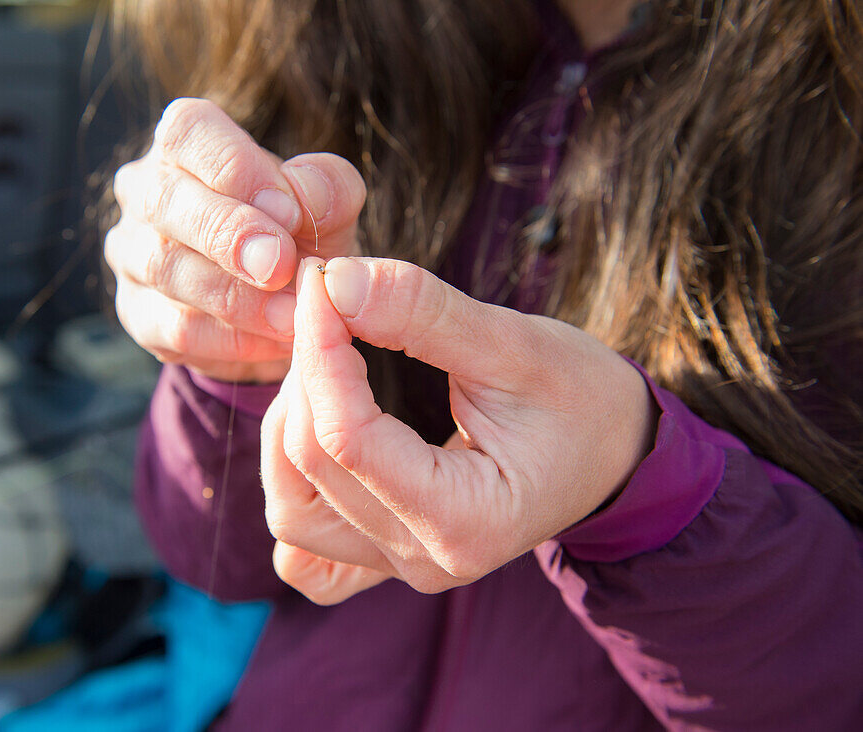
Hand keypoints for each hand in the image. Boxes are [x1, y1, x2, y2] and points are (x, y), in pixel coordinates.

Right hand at [105, 98, 365, 382]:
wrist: (282, 305)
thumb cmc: (299, 234)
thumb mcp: (329, 205)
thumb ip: (327, 188)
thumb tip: (303, 195)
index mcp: (186, 143)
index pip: (187, 131)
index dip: (235, 168)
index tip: (289, 211)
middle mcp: (145, 190)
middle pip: (164, 199)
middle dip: (228, 235)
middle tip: (282, 266)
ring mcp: (131, 253)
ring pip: (165, 268)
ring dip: (235, 297)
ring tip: (293, 315)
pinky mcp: (137, 313)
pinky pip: (173, 327)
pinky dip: (230, 339)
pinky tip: (274, 341)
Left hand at [261, 257, 656, 603]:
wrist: (615, 454)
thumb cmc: (583, 400)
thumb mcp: (519, 345)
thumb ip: (425, 313)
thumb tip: (336, 280)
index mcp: (466, 521)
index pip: (349, 438)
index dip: (319, 349)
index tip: (322, 280)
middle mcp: (424, 560)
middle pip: (311, 467)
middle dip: (304, 372)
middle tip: (325, 301)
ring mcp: (400, 566)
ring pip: (291, 510)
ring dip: (289, 426)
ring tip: (321, 359)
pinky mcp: (386, 555)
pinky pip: (306, 545)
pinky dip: (294, 485)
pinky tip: (314, 431)